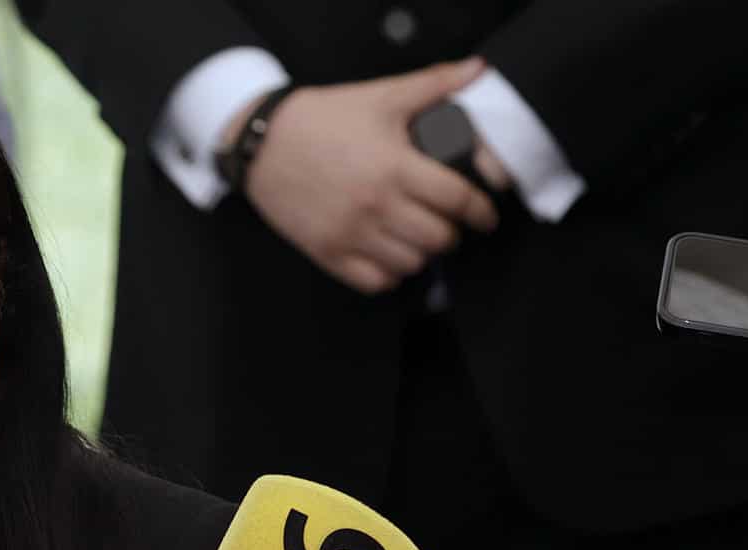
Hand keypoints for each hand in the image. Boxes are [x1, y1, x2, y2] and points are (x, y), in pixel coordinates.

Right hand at [235, 60, 498, 293]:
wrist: (263, 143)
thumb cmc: (322, 119)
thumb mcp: (380, 96)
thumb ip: (432, 85)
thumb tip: (475, 70)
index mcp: (394, 166)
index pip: (456, 200)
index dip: (480, 211)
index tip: (485, 215)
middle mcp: (374, 204)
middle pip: (438, 238)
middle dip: (451, 232)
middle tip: (447, 223)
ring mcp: (350, 233)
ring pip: (410, 264)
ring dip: (421, 254)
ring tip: (417, 237)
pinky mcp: (328, 252)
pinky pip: (375, 282)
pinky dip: (390, 273)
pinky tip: (389, 254)